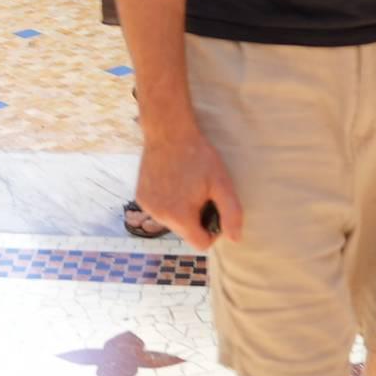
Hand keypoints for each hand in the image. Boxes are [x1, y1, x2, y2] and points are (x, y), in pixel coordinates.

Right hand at [135, 122, 243, 253]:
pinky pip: (159, 210)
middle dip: (196, 218)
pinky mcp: (140, 197)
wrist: (168, 132)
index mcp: (181, 217)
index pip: (201, 243)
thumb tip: (235, 239)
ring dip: (181, 210)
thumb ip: (231, 214)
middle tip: (200, 192)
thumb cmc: (198, 156)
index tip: (213, 208)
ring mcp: (148, 207)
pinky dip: (167, 202)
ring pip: (172, 222)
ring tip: (185, 185)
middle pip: (186, 232)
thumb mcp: (221, 183)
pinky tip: (171, 181)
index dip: (212, 230)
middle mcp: (160, 216)